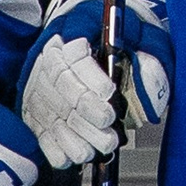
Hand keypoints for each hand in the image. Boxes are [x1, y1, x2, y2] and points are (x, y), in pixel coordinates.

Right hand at [16, 0, 173, 170]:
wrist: (92, 40)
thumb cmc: (119, 39)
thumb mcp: (140, 36)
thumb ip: (149, 55)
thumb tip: (151, 81)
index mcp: (74, 30)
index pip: (75, 51)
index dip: (90, 76)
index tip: (109, 93)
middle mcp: (49, 58)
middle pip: (61, 86)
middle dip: (87, 111)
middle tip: (109, 126)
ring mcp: (38, 86)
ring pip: (50, 113)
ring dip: (76, 136)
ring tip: (102, 145)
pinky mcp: (34, 111)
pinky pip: (39, 133)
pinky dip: (58, 149)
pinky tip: (79, 154)